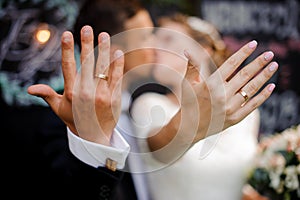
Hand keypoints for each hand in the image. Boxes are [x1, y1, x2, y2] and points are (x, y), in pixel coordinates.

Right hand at [28, 25, 123, 145]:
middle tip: (88, 28)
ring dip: (104, 50)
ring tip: (104, 36)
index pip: (68, 67)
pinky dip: (117, 65)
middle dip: (87, 44)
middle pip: (87, 64)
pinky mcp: (114, 98)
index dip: (68, 50)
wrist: (95, 136)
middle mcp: (86, 93)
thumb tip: (30, 88)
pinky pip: (116, 79)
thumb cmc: (75, 120)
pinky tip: (118, 53)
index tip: (67, 34)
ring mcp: (102, 95)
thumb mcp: (59, 108)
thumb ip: (47, 95)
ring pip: (103, 68)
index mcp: (71, 93)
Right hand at [147, 40, 277, 161]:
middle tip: (270, 53)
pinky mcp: (235, 118)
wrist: (189, 128)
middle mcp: (222, 95)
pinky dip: (263, 96)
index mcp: (211, 84)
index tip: (254, 44)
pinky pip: (253, 105)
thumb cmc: (188, 102)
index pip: (231, 64)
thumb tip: (186, 51)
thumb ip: (191, 66)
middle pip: (245, 75)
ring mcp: (230, 107)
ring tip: (274, 65)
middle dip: (258, 63)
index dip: (243, 53)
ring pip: (251, 88)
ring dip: (264, 76)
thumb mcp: (187, 83)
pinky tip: (272, 86)